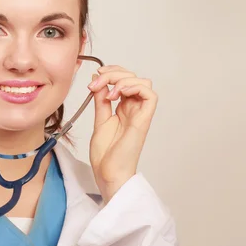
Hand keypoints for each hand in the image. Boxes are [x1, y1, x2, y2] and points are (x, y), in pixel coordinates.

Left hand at [87, 65, 157, 202]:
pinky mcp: (143, 120)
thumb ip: (100, 100)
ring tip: (109, 92)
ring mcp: (140, 114)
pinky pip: (150, 96)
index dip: (111, 73)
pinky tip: (119, 94)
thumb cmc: (105, 153)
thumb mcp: (99, 119)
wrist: (108, 172)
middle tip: (97, 83)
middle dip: (113, 73)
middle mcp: (134, 109)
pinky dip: (135, 88)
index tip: (94, 78)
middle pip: (133, 77)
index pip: (124, 79)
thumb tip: (98, 80)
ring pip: (143, 82)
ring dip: (124, 80)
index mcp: (123, 108)